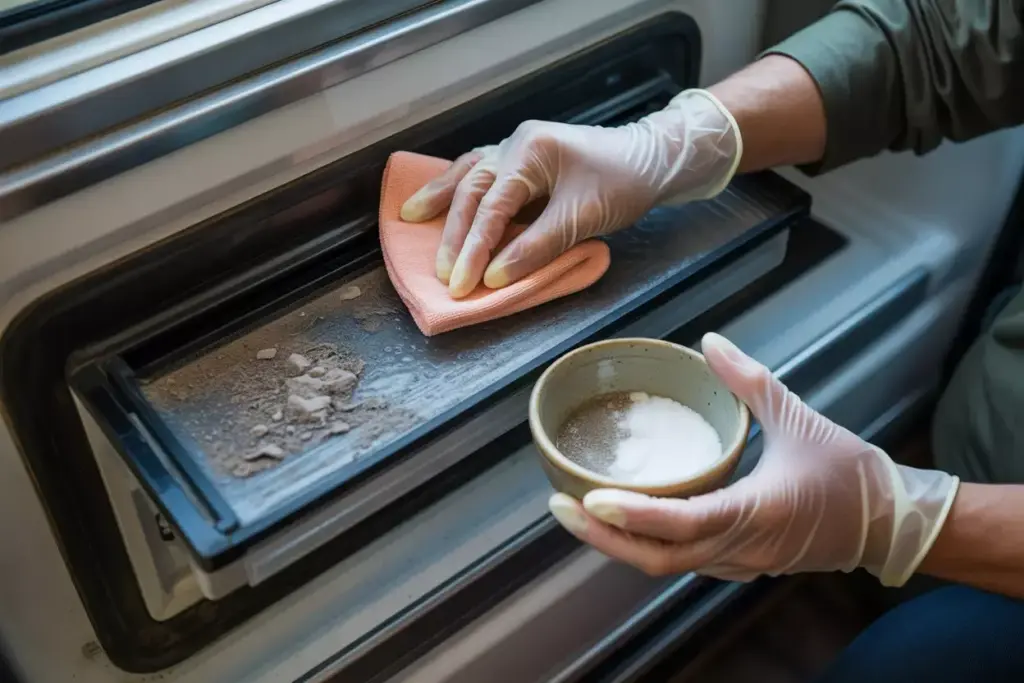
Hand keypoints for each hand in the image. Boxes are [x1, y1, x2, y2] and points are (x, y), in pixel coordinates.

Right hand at [399, 89, 741, 297]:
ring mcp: (516, 149)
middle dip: (455, 235)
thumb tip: (496, 276)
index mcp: (531, 151)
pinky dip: (456, 187)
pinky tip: (439, 198)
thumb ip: (536, 247)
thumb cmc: (622, 183)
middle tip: (443, 274)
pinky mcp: (522, 160)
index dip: (476, 248)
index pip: (493, 206)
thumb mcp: (581, 217)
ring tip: (409, 217)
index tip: (465, 283)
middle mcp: (516, 145)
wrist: (651, 159)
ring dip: (440, 199)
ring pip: (468, 174)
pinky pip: (479, 171)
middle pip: (473, 191)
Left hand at [548, 333, 959, 585]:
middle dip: (603, 537)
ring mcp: (739, 562)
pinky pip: (684, 560)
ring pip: (667, 564)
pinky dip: (647, 543)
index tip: (587, 498)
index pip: (682, 523)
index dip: (631, 515)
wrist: (892, 522)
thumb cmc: (849, 473)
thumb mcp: (800, 418)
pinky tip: (624, 519)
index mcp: (755, 513)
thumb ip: (751, 381)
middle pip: (657, 558)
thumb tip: (710, 342)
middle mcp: (740, 548)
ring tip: (579, 511)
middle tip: (559, 506)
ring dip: (620, 543)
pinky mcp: (740, 563)